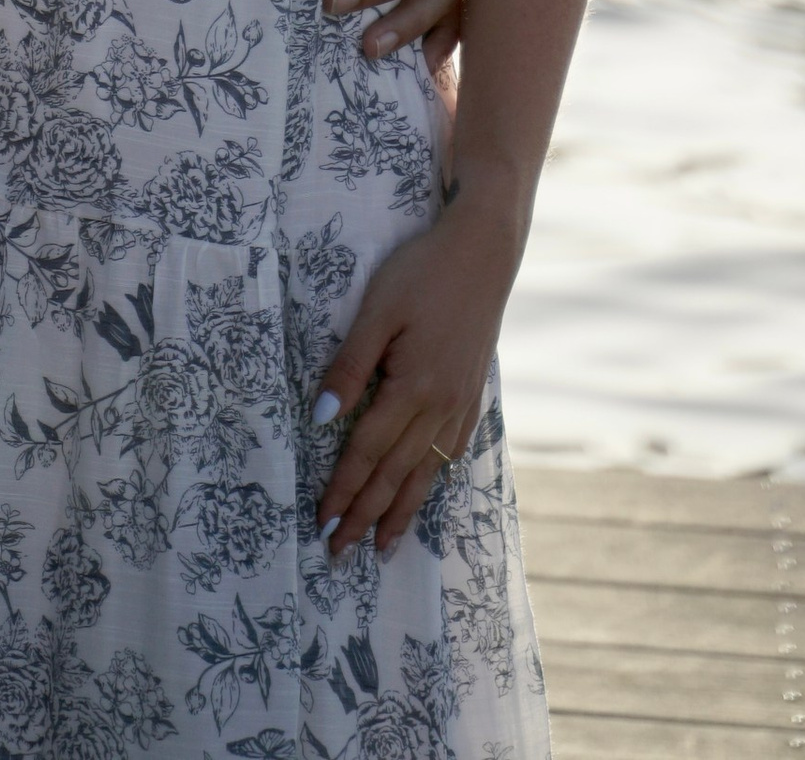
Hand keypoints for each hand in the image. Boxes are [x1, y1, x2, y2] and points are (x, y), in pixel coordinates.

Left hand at [313, 201, 519, 554]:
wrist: (483, 253)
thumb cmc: (422, 272)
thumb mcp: (377, 310)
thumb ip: (350, 367)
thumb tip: (322, 419)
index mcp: (412, 387)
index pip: (366, 452)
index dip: (342, 490)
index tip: (321, 524)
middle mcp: (440, 406)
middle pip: (394, 473)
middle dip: (365, 514)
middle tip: (339, 553)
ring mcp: (460, 403)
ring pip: (425, 471)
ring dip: (400, 511)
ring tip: (382, 547)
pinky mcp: (473, 395)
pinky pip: (450, 452)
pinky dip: (432, 481)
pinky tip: (422, 493)